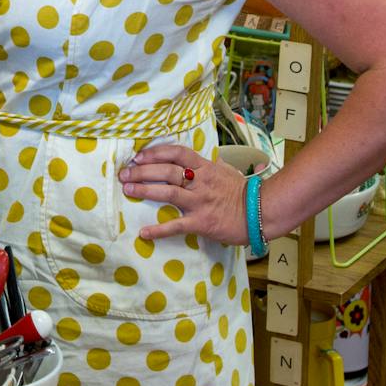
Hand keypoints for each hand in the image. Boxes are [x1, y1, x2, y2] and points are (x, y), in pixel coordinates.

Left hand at [118, 144, 248, 245]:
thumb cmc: (242, 192)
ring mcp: (200, 202)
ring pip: (168, 192)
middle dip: (142, 171)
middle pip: (166, 171)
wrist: (261, 212)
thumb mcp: (225, 171)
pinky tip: (144, 232)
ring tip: (127, 190)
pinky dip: (159, 230)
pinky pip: (177, 225)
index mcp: (205, 167)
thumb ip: (207, 165)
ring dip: (144, 190)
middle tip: (124, 173)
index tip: (138, 156)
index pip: (176, 153)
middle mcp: (200, 182)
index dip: (155, 153)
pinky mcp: (202, 222)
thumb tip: (194, 160)